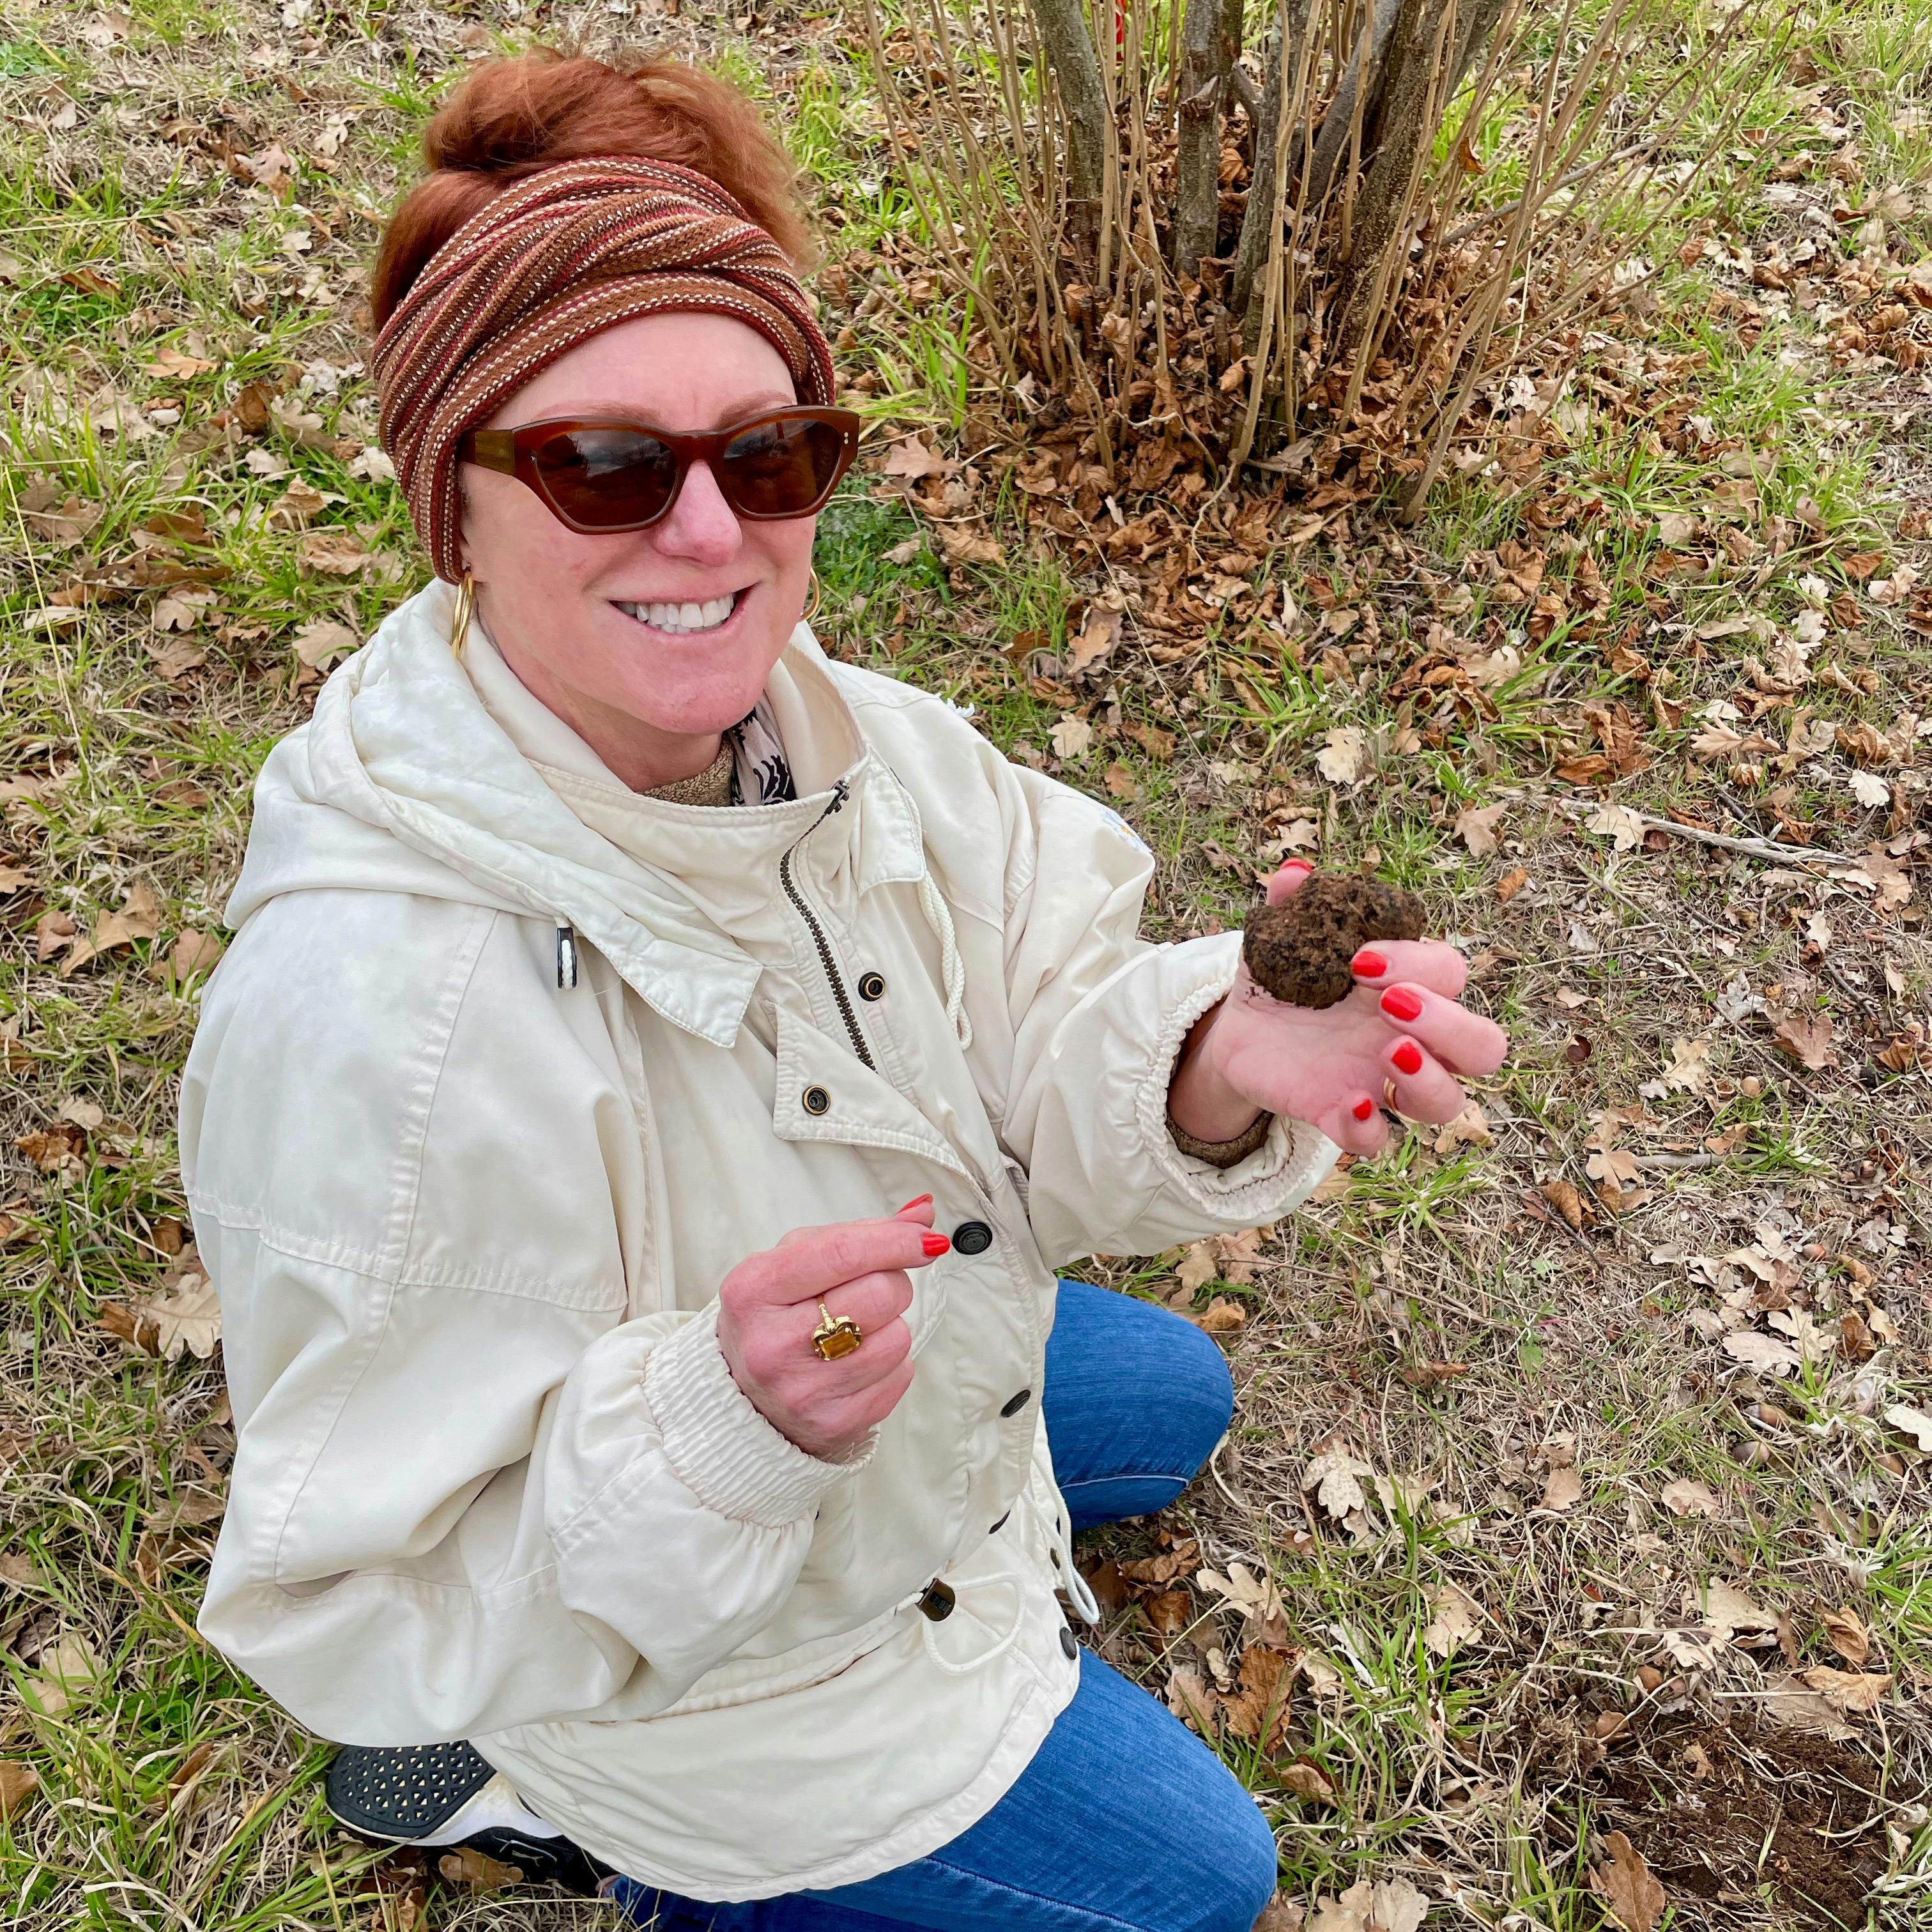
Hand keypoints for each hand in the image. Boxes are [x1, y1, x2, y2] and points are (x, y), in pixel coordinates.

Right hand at [715, 1199, 946, 1460]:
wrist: (744, 1399)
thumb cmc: (775, 1316)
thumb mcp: (794, 1263)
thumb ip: (856, 1235)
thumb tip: (923, 1211)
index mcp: (754, 1289)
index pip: (842, 1253)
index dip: (895, 1240)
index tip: (926, 1236)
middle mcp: (772, 1344)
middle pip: (880, 1294)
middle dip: (891, 1283)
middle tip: (869, 1290)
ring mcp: (803, 1390)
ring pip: (897, 1338)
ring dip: (890, 1327)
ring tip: (855, 1332)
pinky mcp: (834, 1424)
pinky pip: (901, 1376)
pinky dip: (890, 1364)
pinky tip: (855, 1365)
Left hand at [1167, 860, 1508, 1156]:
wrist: (1241, 1033)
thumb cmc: (1286, 979)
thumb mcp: (1282, 940)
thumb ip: (1293, 907)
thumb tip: (1294, 874)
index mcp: (1408, 985)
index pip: (1450, 973)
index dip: (1417, 963)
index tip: (1358, 961)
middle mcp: (1414, 1039)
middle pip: (1484, 1046)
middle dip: (1449, 1024)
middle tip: (1389, 1006)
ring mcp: (1385, 1084)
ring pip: (1450, 1103)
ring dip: (1430, 1079)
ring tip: (1390, 1051)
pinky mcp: (1345, 1118)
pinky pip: (1377, 1143)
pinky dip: (1369, 1131)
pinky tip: (1349, 1106)